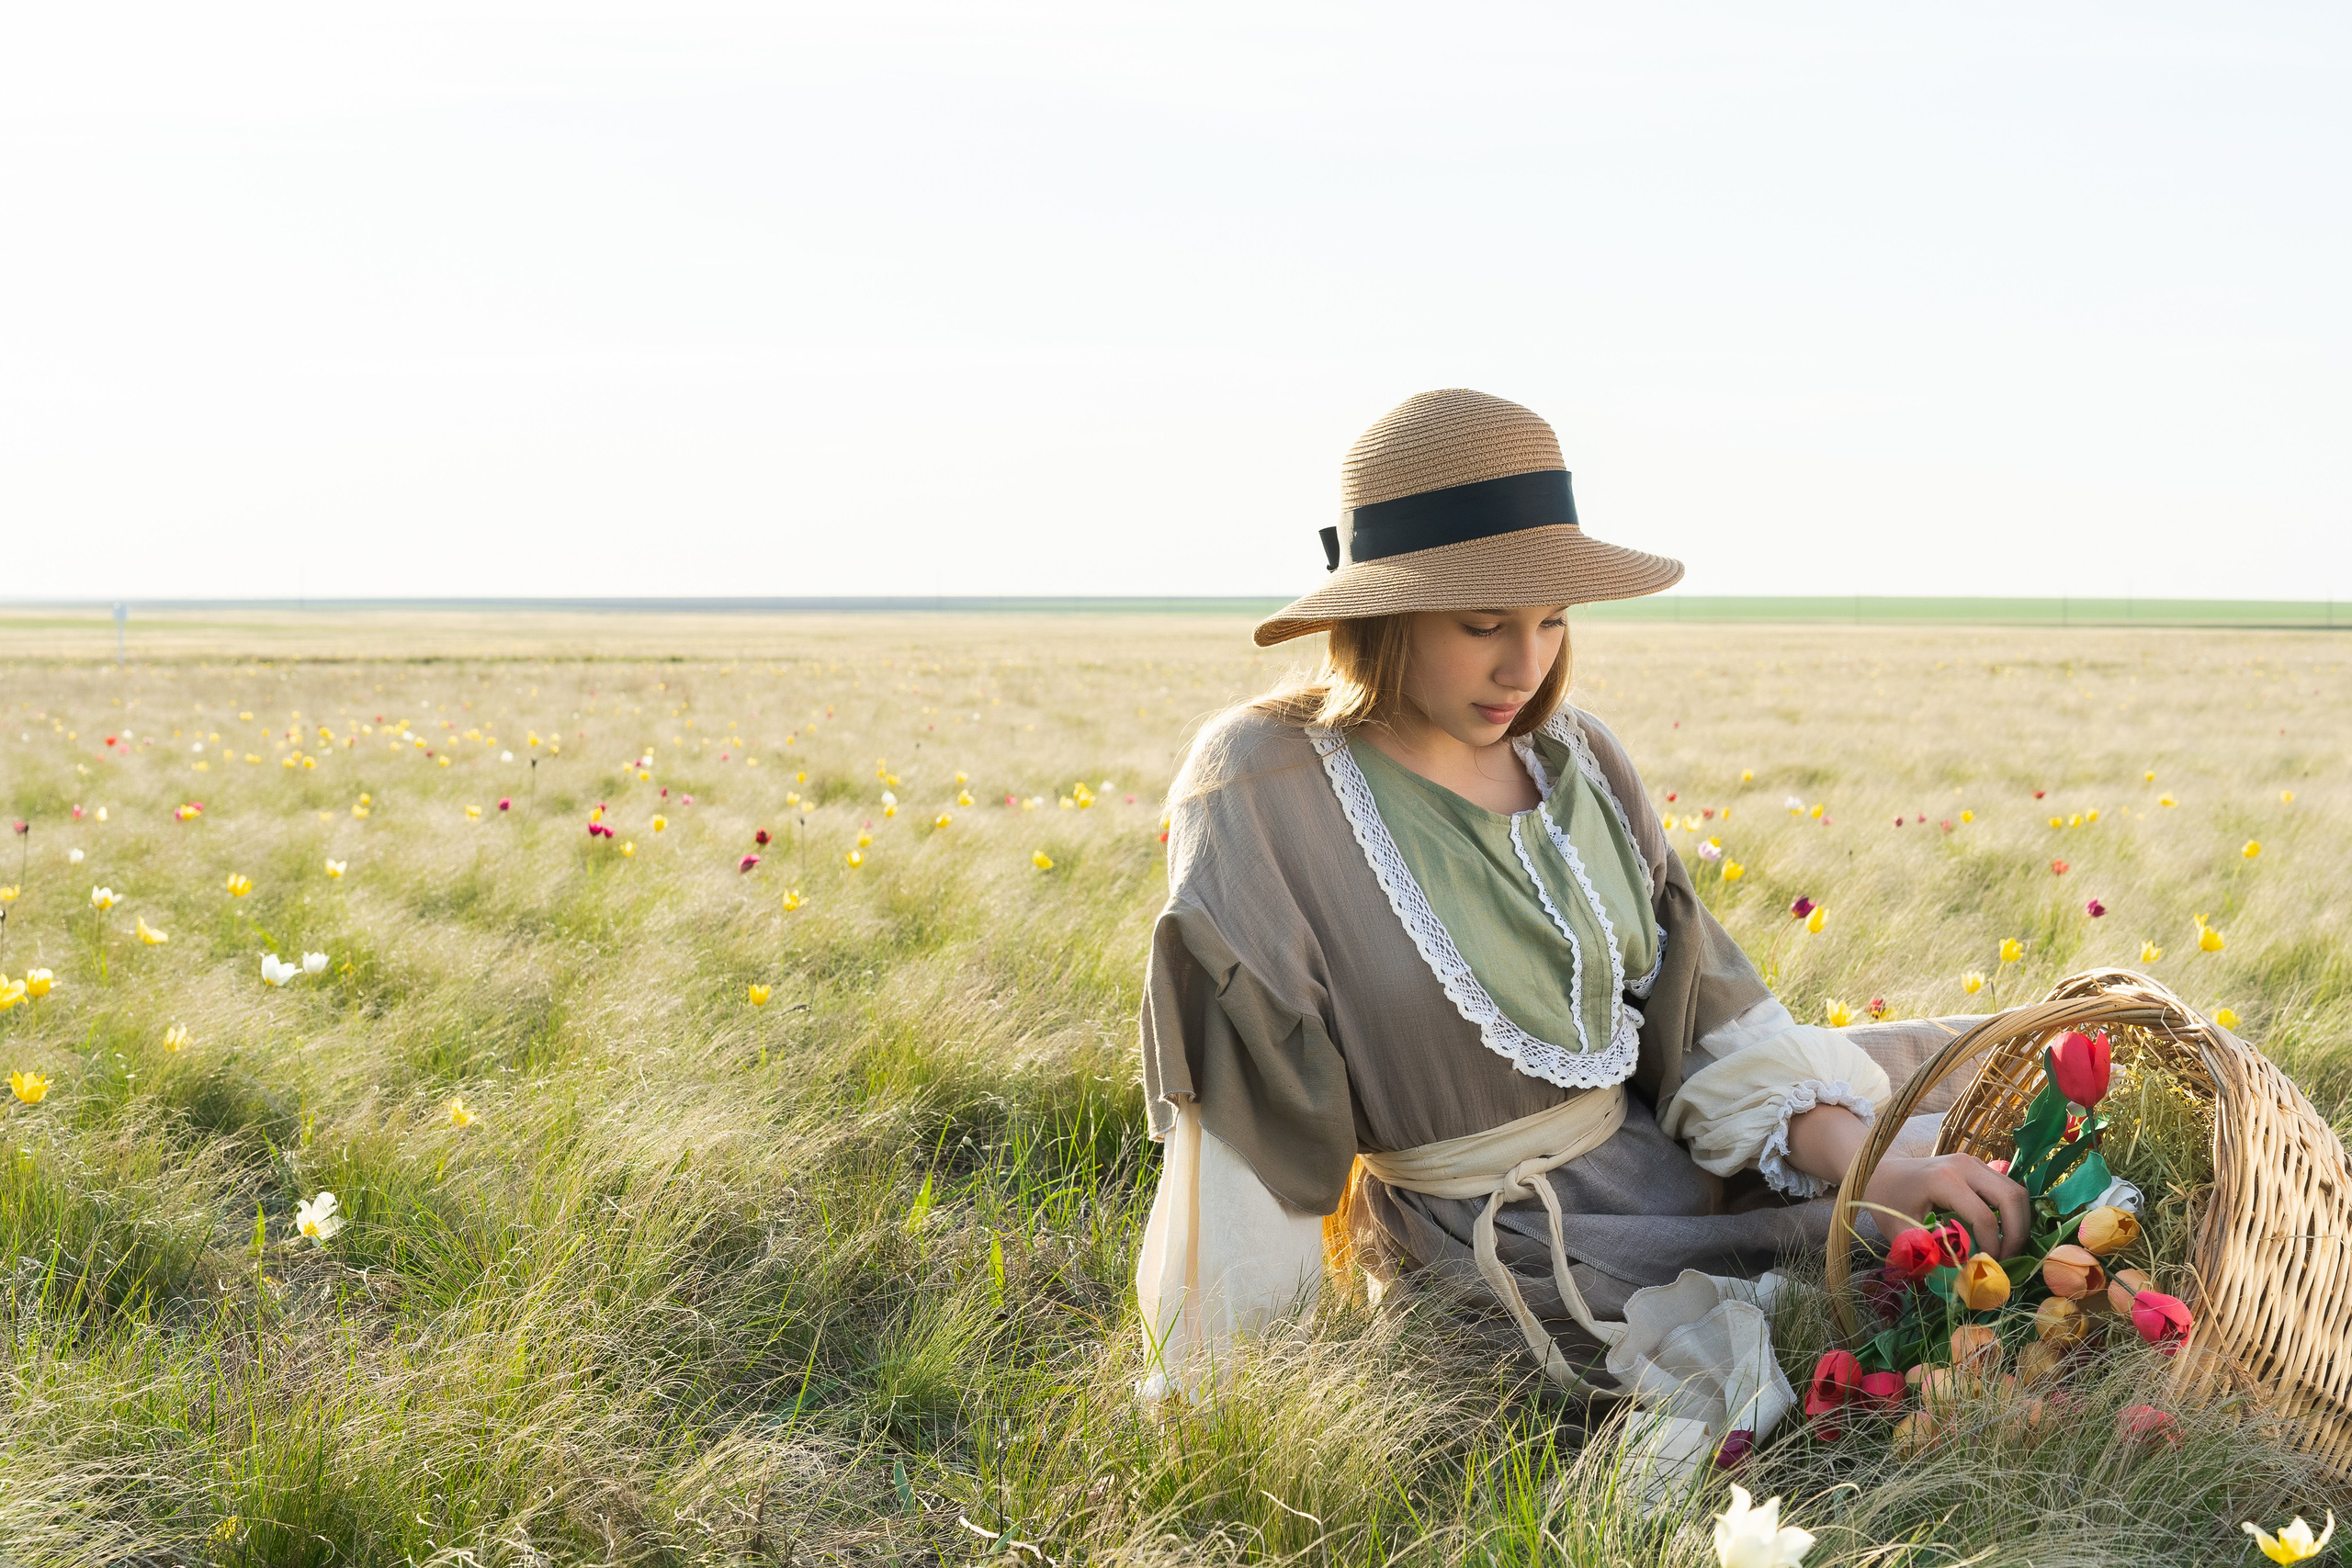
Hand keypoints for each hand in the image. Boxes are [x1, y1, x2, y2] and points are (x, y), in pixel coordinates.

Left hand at [1863, 1153, 2028, 1259]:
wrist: (1880, 1171)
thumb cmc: (1887, 1201)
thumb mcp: (1899, 1231)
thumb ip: (1929, 1253)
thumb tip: (1961, 1276)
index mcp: (1944, 1180)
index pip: (1983, 1216)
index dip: (1991, 1247)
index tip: (1985, 1267)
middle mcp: (1965, 1166)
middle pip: (2011, 1198)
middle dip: (2016, 1234)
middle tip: (2007, 1260)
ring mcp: (1974, 1163)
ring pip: (2016, 1191)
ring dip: (2019, 1223)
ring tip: (2006, 1250)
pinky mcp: (1979, 1167)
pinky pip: (2008, 1189)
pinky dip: (2012, 1213)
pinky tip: (2001, 1234)